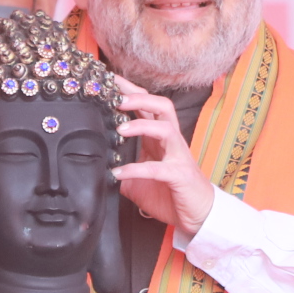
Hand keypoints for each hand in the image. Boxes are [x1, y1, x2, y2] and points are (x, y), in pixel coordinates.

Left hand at [110, 79, 216, 234]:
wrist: (198, 215)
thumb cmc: (169, 193)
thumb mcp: (138, 180)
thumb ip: (121, 170)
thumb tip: (95, 168)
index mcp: (159, 138)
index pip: (146, 105)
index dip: (129, 89)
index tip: (108, 77)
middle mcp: (170, 142)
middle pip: (161, 106)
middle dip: (140, 97)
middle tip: (116, 97)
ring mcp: (177, 156)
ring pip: (166, 128)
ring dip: (142, 125)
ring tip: (120, 128)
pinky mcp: (179, 176)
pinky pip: (158, 168)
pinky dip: (137, 169)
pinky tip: (119, 173)